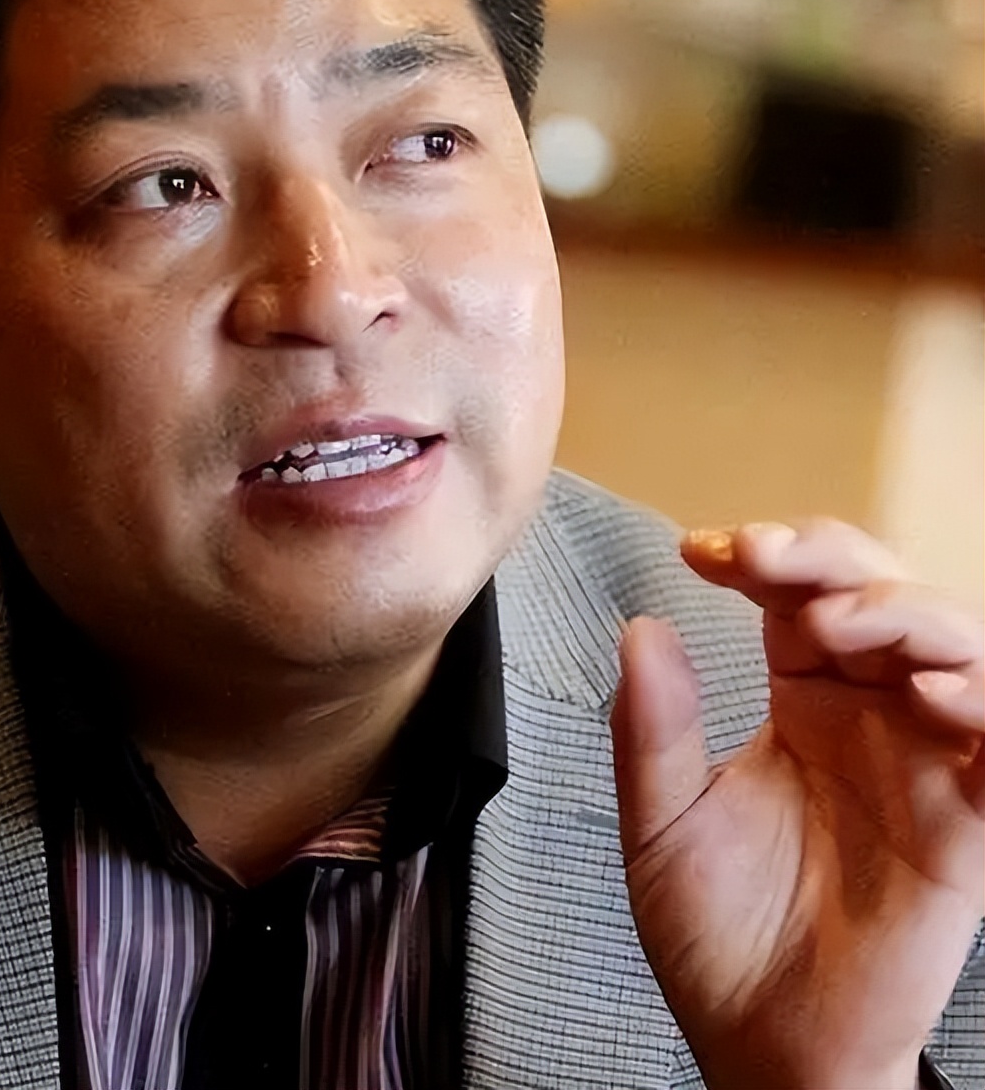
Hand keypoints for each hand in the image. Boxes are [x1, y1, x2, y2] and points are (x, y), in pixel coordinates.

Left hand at [610, 520, 984, 1089]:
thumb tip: (641, 627)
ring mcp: (925, 760)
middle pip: (876, 591)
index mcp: (802, 699)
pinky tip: (930, 687)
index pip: (796, 594)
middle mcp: (870, 714)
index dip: (760, 556)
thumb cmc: (715, 931)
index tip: (703, 551)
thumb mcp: (661, 822)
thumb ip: (653, 730)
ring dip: (900, 611)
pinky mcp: (970, 823)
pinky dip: (980, 697)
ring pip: (950, 642)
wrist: (764, 1043)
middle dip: (830, 556)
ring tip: (834, 622)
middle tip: (767, 560)